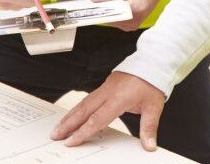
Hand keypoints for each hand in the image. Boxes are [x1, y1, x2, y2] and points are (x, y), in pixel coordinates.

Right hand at [51, 72, 165, 149]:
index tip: (71, 141)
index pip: (97, 119)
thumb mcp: (154, 107)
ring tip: (59, 127)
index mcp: (118, 99)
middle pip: (83, 111)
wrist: (151, 63)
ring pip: (82, 104)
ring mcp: (104, 88)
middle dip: (67, 124)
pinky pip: (87, 99)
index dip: (83, 132)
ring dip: (69, 116)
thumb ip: (149, 128)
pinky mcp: (104, 86)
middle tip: (55, 135)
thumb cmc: (152, 83)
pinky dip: (77, 108)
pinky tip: (73, 115)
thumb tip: (149, 145)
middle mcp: (108, 93)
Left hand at [89, 0, 170, 30]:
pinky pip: (117, 21)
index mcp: (134, 10)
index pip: (110, 16)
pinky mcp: (133, 25)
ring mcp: (134, 25)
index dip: (97, 11)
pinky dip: (113, 13)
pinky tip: (115, 4)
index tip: (86, 8)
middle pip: (110, 20)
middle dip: (102, 10)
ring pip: (112, 21)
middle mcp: (135, 21)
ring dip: (108, 12)